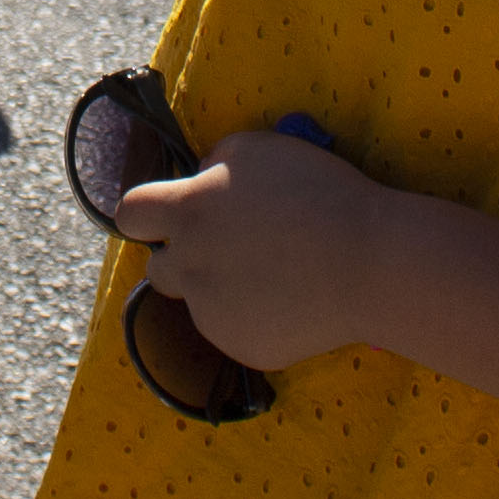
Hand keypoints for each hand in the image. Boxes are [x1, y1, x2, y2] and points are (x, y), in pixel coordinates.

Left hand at [117, 127, 391, 372]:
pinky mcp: (241, 348)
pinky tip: (292, 301)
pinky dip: (255, 317)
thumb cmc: (316, 193)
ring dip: (221, 287)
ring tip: (275, 273)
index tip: (169, 214)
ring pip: (198, 300)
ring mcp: (212, 314)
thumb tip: (198, 181)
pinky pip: (234, 329)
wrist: (369, 263)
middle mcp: (189, 266)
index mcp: (188, 212)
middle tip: (231, 247)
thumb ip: (211, 166)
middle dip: (185, 256)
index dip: (146, 213)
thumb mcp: (255, 150)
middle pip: (160, 266)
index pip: (130, 213)